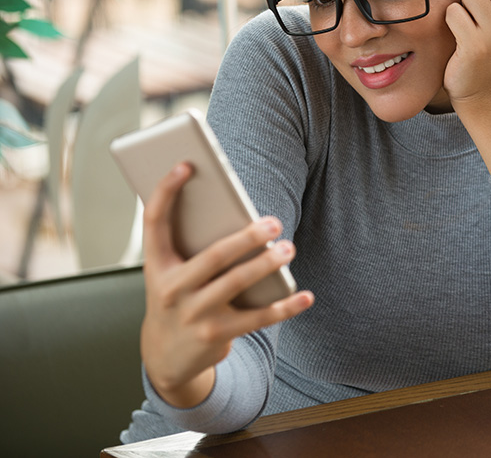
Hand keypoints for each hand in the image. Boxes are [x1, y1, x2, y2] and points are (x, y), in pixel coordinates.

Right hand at [140, 163, 313, 407]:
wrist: (165, 355)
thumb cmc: (178, 297)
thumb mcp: (173, 272)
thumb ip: (195, 245)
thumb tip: (240, 213)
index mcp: (156, 265)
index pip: (154, 222)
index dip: (166, 191)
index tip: (187, 164)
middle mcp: (170, 290)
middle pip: (213, 256)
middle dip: (246, 238)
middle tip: (274, 222)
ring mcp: (193, 314)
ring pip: (237, 284)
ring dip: (267, 264)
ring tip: (289, 248)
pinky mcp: (216, 335)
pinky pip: (258, 318)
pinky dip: (286, 307)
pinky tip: (306, 296)